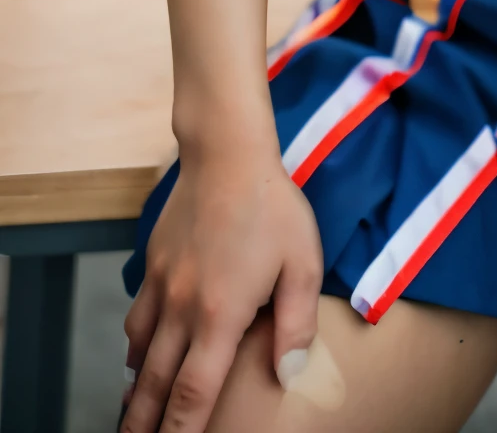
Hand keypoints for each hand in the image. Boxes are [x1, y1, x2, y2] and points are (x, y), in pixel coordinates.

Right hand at [121, 146, 322, 431]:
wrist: (226, 153)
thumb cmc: (272, 206)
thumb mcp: (302, 263)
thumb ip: (296, 324)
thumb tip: (288, 375)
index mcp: (219, 315)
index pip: (192, 394)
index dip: (180, 432)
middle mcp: (182, 308)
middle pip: (154, 383)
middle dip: (143, 423)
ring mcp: (162, 285)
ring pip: (139, 353)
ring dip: (135, 390)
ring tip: (132, 415)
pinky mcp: (153, 264)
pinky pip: (136, 317)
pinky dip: (134, 347)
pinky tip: (137, 357)